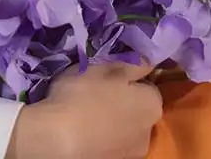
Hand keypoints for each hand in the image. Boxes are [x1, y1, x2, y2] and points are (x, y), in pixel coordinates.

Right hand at [6, 63, 162, 158]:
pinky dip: (104, 136)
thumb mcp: (104, 68)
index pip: (147, 86)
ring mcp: (134, 152)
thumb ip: (130, 64)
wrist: (58, 139)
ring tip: (87, 113)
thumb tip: (148, 60)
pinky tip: (84, 130)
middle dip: (123, 101)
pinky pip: (114, 143)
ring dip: (114, 120)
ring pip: (126, 128)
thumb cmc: (82, 95)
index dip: (127, 79)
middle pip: (139, 109)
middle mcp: (150, 131)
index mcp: (152, 104)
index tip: (107, 77)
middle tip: (96, 92)